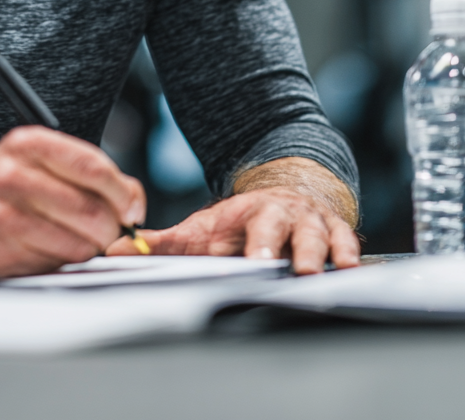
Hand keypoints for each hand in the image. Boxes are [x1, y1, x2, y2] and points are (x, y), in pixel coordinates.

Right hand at [0, 126, 145, 277]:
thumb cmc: (0, 186)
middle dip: (111, 227)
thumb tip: (133, 200)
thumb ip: (86, 172)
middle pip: (92, 210)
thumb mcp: (37, 160)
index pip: (94, 168)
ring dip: (88, 248)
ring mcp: (4, 214)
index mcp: (28, 144)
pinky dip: (64, 261)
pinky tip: (49, 248)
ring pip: (80, 242)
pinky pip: (57, 264)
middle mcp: (14, 174)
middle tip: (107, 230)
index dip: (124, 193)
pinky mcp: (1, 250)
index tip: (132, 208)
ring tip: (73, 238)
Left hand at [106, 158, 359, 273]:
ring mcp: (310, 223)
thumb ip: (161, 243)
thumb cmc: (239, 224)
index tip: (242, 255)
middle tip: (280, 264)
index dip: (246, 241)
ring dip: (318, 252)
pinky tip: (350, 267)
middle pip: (282, 227)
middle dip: (280, 244)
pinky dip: (349, 252)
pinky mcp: (336, 233)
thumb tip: (114, 250)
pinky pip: (347, 241)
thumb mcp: (200, 231)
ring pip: (318, 234)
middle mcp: (280, 214)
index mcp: (247, 214)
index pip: (246, 226)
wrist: (287, 193)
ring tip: (314, 271)